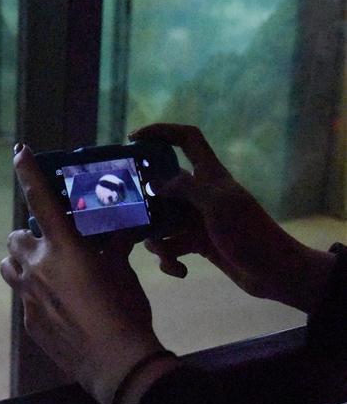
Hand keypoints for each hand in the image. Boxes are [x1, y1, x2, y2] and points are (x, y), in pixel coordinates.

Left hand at [0, 145, 171, 403]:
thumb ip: (112, 246)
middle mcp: (38, 266)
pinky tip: (58, 307)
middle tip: (49, 246)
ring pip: (8, 268)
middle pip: (15, 240)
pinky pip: (23, 298)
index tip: (18, 152)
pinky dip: (34, 294)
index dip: (28, 173)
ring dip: (21, 264)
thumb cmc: (125, 309)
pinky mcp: (28, 320)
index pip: (41, 200)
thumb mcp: (122, 270)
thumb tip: (118, 232)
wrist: (115, 361)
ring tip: (43, 271)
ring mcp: (29, 295)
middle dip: (27, 238)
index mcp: (64, 247)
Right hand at [129, 124, 335, 313]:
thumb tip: (155, 183)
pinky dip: (169, 260)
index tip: (134, 138)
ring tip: (165, 254)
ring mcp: (198, 219)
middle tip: (129, 217)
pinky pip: (170, 247)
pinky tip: (180, 270)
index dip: (161, 131)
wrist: (274, 272)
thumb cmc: (249, 233)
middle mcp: (201, 194)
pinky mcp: (198, 243)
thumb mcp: (218, 205)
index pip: (186, 139)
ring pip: (161, 221)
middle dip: (145, 204)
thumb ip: (186, 187)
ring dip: (157, 242)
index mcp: (209, 176)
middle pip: (162, 186)